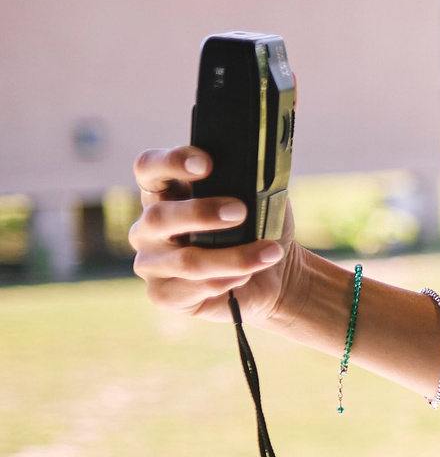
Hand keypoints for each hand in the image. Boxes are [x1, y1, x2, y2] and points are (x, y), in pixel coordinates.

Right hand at [130, 145, 301, 324]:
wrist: (273, 276)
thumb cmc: (258, 230)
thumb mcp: (258, 201)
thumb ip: (247, 185)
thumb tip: (254, 178)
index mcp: (164, 193)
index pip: (149, 168)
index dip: (171, 162)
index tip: (206, 163)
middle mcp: (148, 227)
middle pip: (158, 216)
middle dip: (201, 213)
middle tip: (240, 211)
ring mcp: (150, 263)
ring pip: (185, 260)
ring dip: (233, 257)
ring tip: (270, 252)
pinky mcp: (163, 294)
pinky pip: (193, 288)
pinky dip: (228, 280)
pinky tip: (248, 276)